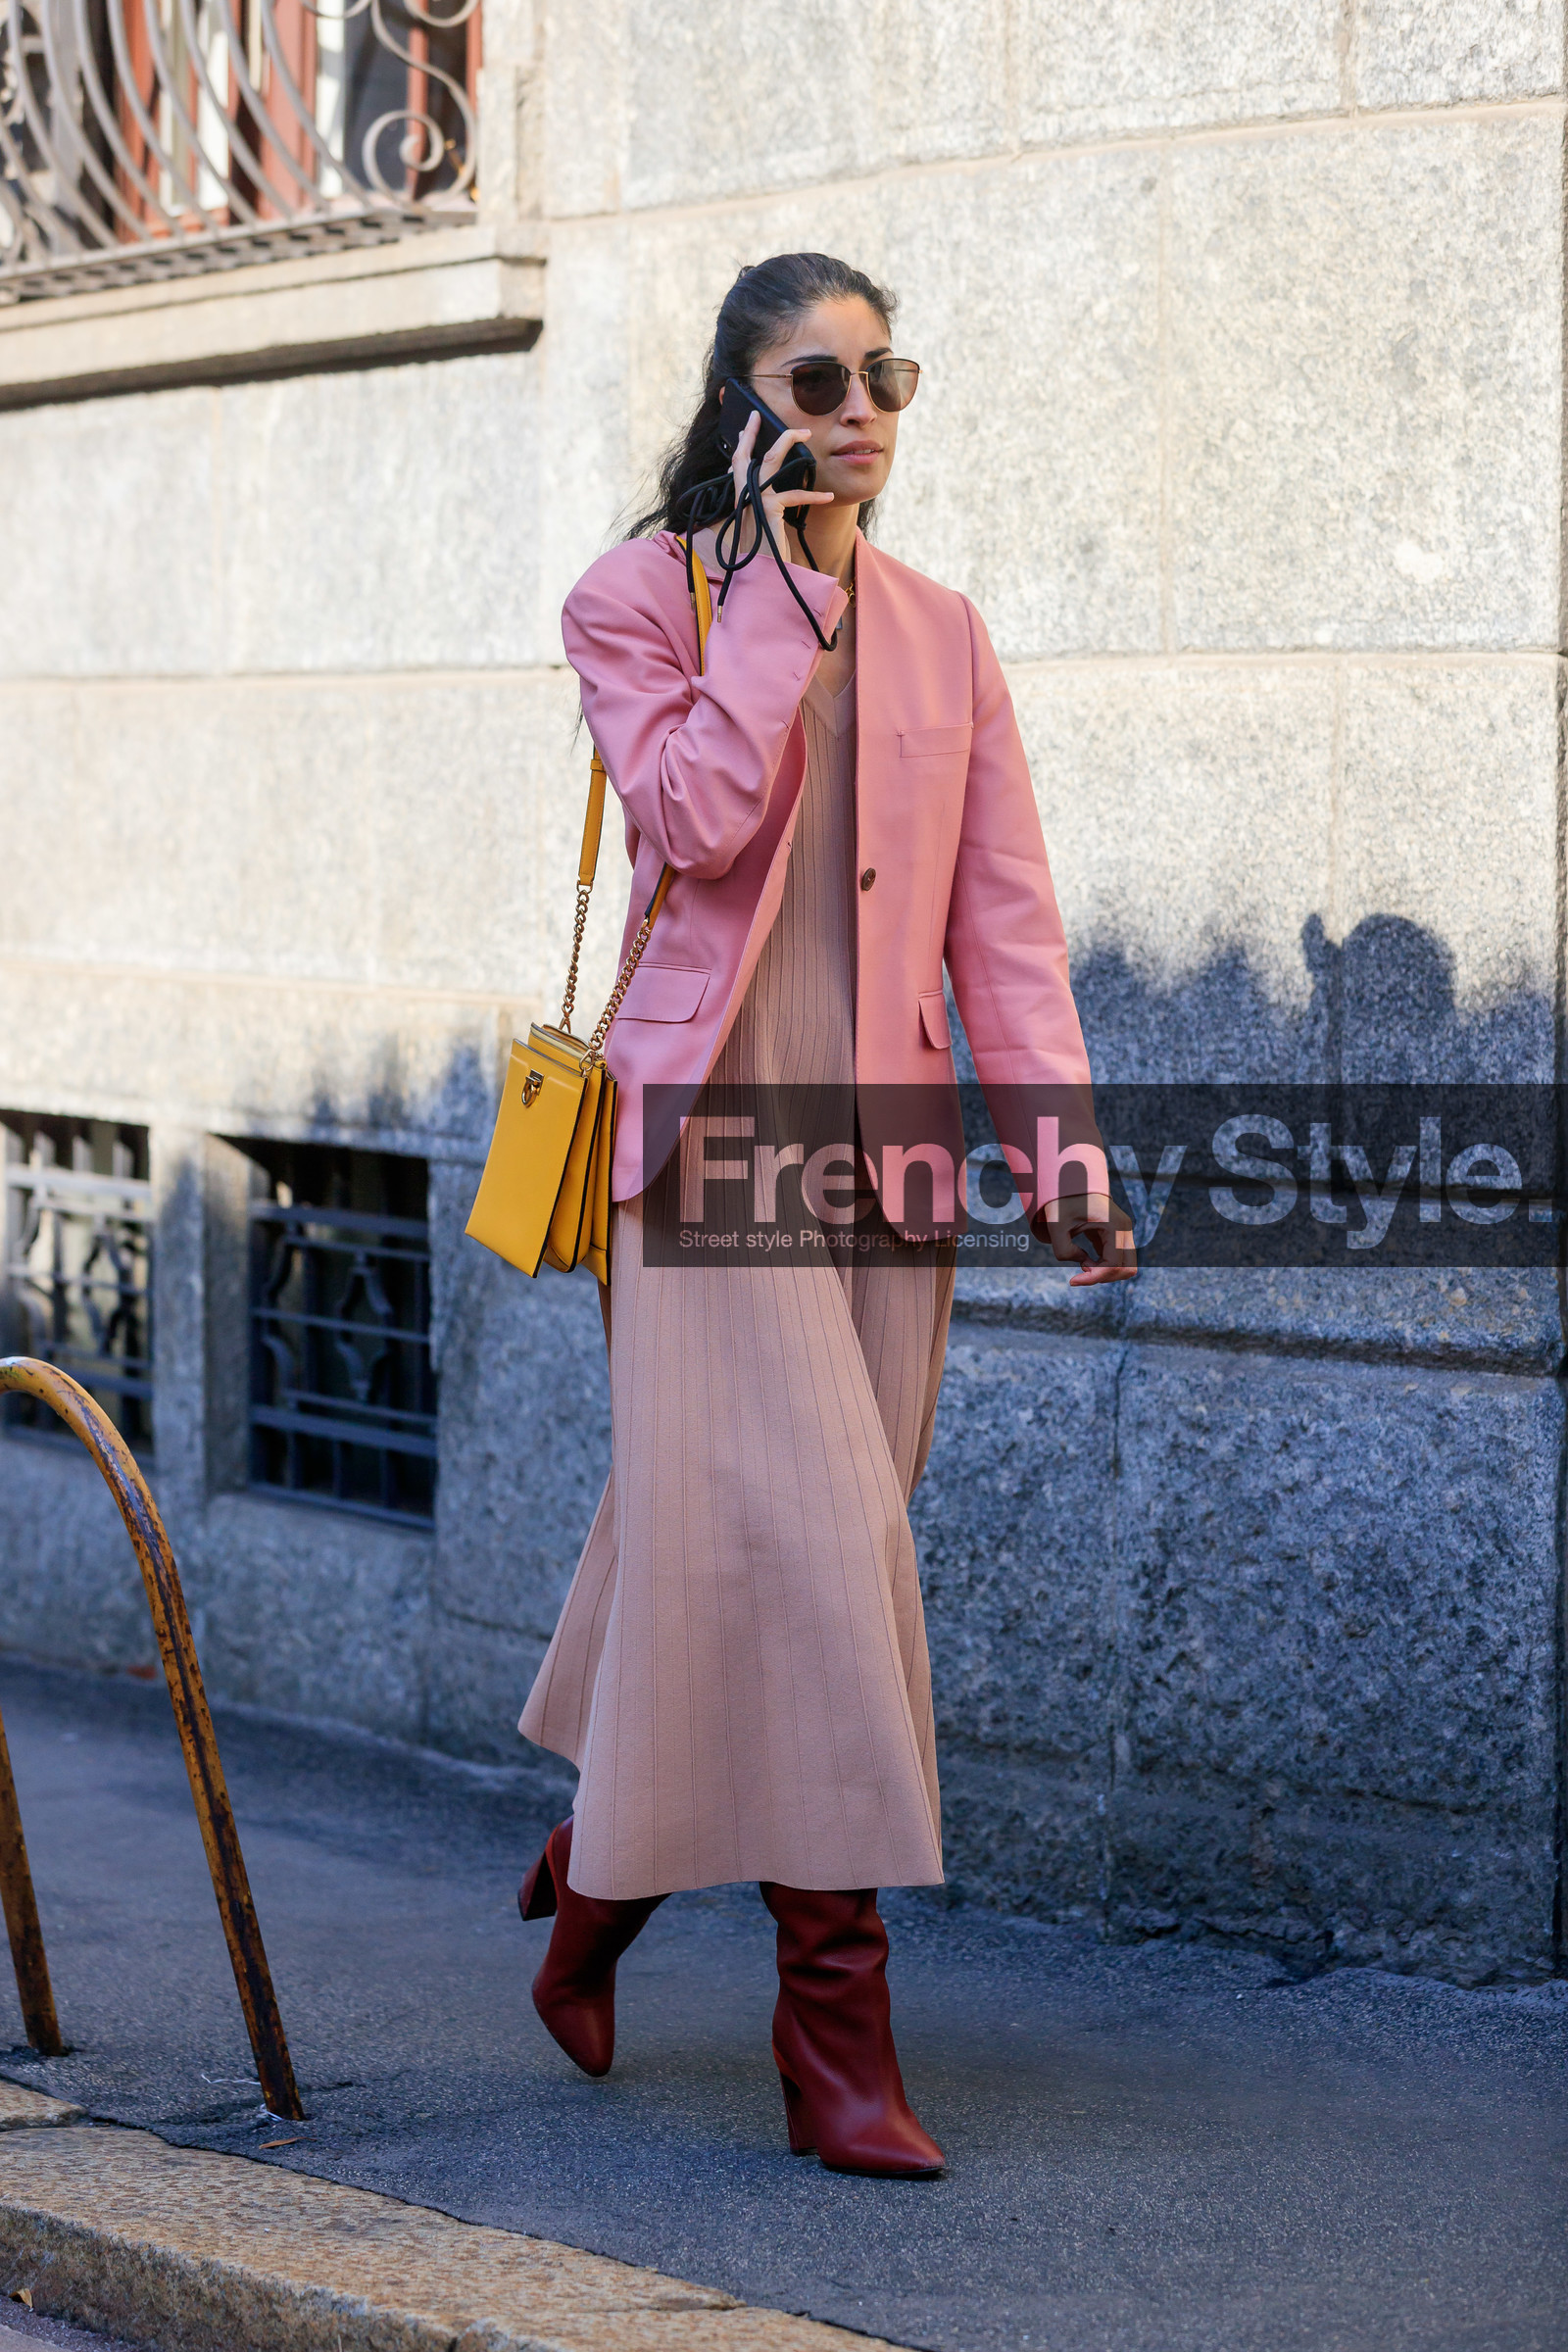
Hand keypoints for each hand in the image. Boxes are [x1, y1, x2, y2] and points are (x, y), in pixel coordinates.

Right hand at [730, 409, 832, 548]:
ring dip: (788, 441)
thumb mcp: (764, 525)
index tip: (744, 428)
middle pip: (745, 456)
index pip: (737, 465)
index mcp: (741, 498)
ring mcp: (754, 500)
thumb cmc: (765, 552)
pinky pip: (795, 494)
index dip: (741, 445)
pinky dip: (814, 496)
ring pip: (770, 461)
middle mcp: (743, 496)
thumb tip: (774, 495)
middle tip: (756, 415)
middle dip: (751, 433)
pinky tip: (829, 497)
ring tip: (805, 433)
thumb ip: (765, 506)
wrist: (763, 574)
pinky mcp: (769, 508)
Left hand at [1033, 1193, 1136, 1285]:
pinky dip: (1103, 1267)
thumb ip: (1064, 1251)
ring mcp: (1124, 1232)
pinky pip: (1117, 1259)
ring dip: (1105, 1273)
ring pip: (1125, 1266)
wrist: (1070, 1183)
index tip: (1073, 1280)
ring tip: (1083, 1264)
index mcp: (1114, 1225)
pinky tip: (1085, 1260)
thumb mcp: (1056, 1226)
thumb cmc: (1062, 1202)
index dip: (1095, 1277)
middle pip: (1128, 1268)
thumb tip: (1083, 1263)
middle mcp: (1124, 1229)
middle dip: (1105, 1277)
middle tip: (1081, 1272)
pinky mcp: (1117, 1236)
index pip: (1114, 1264)